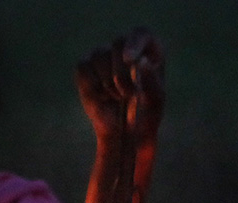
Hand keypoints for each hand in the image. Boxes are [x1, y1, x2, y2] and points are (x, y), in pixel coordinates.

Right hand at [77, 28, 163, 144]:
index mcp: (150, 52)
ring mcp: (104, 57)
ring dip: (108, 81)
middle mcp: (126, 50)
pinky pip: (83, 66)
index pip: (141, 33)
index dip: (134, 43)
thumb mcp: (154, 101)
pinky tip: (101, 96)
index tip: (129, 60)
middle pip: (118, 42)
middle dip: (121, 72)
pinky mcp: (85, 68)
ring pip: (98, 54)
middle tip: (127, 94)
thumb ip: (151, 81)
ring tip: (117, 97)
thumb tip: (140, 62)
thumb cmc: (145, 116)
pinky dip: (91, 83)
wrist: (124, 134)